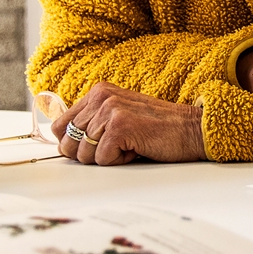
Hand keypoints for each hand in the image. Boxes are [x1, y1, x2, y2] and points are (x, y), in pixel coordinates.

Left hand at [54, 83, 206, 165]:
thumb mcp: (119, 116)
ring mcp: (110, 110)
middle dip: (89, 154)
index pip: (60, 125)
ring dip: (107, 158)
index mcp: (99, 92)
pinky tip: (136, 148)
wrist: (191, 130)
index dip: (72, 144)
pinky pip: (102, 159)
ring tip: (130, 145)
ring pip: (84, 153)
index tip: (92, 148)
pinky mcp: (120, 127)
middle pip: (68, 142)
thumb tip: (63, 143)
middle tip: (115, 148)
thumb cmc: (158, 129)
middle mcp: (101, 97)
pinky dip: (119, 161)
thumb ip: (93, 122)